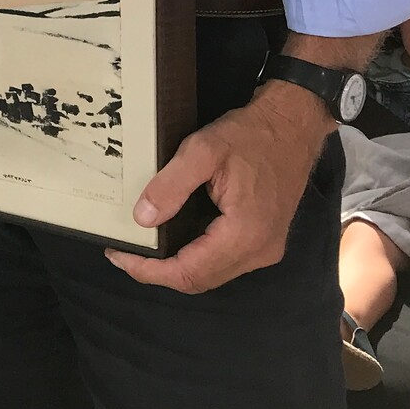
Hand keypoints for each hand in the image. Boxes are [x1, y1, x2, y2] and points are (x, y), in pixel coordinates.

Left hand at [106, 85, 328, 293]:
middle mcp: (259, 252)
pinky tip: (171, 241)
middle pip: (199, 280)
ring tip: (141, 248)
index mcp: (245, 234)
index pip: (190, 272)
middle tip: (123, 253)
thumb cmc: (249, 136)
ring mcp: (265, 249)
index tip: (118, 257)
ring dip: (175, 267)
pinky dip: (194, 258)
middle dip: (158, 272)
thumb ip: (171, 185)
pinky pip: (223, 262)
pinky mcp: (264, 241)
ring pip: (211, 275)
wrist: (291, 128)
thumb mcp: (202, 150)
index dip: (150, 271)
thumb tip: (143, 218)